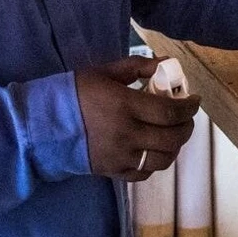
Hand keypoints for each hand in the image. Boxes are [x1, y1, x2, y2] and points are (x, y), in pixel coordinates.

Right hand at [74, 57, 200, 181]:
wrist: (43, 123)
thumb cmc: (75, 93)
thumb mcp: (106, 71)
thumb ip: (139, 66)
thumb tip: (167, 64)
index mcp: (125, 106)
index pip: (171, 112)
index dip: (189, 107)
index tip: (194, 100)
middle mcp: (127, 134)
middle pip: (172, 138)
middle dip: (186, 127)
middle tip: (186, 117)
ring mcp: (121, 156)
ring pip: (163, 159)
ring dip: (175, 146)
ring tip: (172, 134)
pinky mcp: (113, 171)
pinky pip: (145, 173)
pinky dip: (156, 162)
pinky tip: (154, 149)